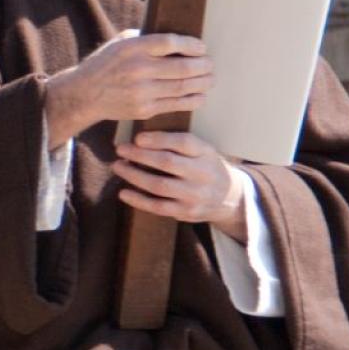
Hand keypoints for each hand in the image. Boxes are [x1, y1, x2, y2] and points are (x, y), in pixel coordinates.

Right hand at [44, 32, 211, 143]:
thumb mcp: (120, 42)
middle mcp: (138, 69)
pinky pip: (174, 104)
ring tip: (210, 79)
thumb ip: (146, 38)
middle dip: (202, 66)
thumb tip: (177, 38)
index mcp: (132, 48)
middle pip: (181, 67)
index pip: (170, 43)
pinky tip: (200, 95)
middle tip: (211, 64)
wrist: (85, 94)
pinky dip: (192, 100)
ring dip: (202, 83)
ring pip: (182, 87)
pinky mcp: (143, 108)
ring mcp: (141, 91)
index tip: (201, 47)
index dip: (191, 45)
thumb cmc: (106, 63)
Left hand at [112, 131, 244, 239]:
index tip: (137, 137)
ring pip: (159, 185)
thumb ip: (178, 143)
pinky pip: (158, 207)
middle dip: (140, 155)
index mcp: (206, 153)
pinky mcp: (186, 212)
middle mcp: (202, 174)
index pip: (183, 142)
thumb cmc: (205, 166)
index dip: (158, 139)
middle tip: (120, 149)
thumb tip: (140, 138)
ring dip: (134, 176)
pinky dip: (138, 200)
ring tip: (118, 166)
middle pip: (167, 163)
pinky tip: (123, 192)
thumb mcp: (201, 150)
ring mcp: (194, 196)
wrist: (230, 197)